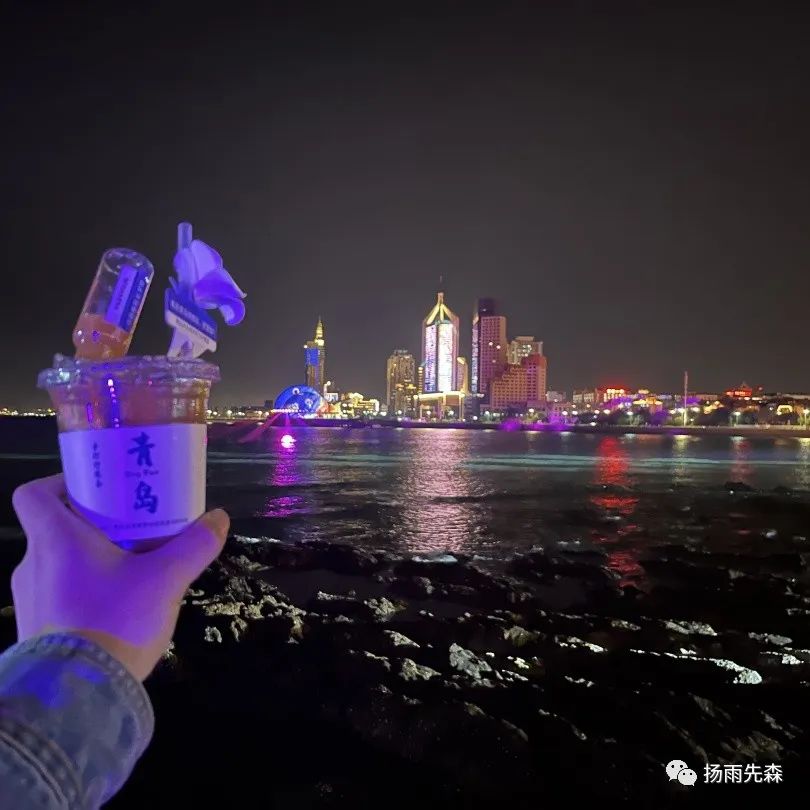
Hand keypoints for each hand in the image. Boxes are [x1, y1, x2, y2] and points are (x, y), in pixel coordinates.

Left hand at [11, 474, 228, 680]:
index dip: (59, 484)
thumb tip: (218, 518)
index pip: (33, 495)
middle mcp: (32, 565)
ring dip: (88, 562)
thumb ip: (194, 546)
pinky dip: (81, 594)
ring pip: (56, 565)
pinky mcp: (34, 633)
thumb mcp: (166, 581)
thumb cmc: (114, 622)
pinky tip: (115, 610)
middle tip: (129, 529)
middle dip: (91, 526)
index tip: (95, 491)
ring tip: (129, 571)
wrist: (76, 699)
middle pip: (53, 529)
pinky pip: (57, 598)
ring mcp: (29, 601)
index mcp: (55, 541)